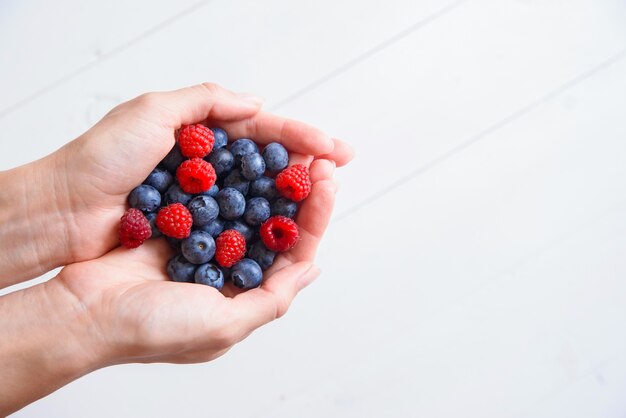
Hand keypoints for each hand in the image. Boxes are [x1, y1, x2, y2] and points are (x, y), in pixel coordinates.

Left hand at [0, 83, 352, 285]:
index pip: (262, 133)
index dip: (299, 138)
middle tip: (337, 171)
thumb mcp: (150, 111)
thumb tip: (258, 104)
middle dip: (306, 167)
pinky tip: (286, 228)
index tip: (332, 149)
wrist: (63, 212)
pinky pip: (238, 229)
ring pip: (259, 197)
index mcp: (201, 134)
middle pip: (267, 165)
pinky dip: (264, 227)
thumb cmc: (101, 159)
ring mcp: (204, 202)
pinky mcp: (195, 233)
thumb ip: (205, 100)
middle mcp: (208, 168)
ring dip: (292, 198)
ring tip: (322, 197)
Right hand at [55, 157, 336, 364]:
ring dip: (270, 180)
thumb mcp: (224, 325)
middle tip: (320, 159)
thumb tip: (311, 267)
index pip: (293, 250)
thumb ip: (271, 299)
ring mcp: (204, 244)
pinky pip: (212, 197)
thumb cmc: (155, 328)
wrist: (85, 313)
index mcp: (245, 293)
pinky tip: (246, 156)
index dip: (314, 216)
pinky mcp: (178, 224)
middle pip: (276, 224)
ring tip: (291, 152)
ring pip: (248, 206)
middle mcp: (230, 268)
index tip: (330, 182)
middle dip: (300, 192)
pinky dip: (229, 177)